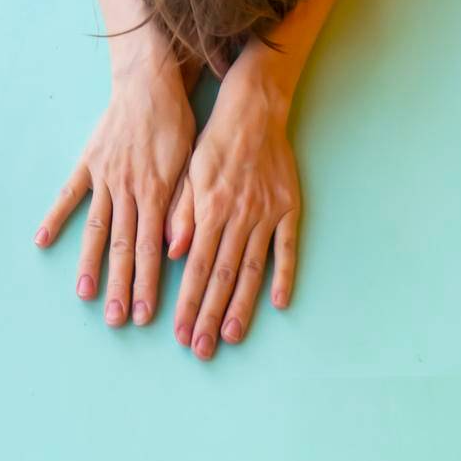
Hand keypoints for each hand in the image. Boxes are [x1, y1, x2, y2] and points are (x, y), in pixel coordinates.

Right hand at [34, 52, 194, 328]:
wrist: (149, 80)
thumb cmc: (176, 121)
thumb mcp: (191, 161)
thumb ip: (182, 206)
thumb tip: (175, 247)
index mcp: (155, 192)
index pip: (152, 249)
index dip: (148, 284)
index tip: (146, 315)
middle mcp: (126, 189)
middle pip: (123, 247)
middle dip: (121, 286)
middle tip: (117, 321)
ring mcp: (104, 176)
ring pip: (97, 228)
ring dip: (91, 263)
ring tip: (85, 294)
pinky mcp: (88, 161)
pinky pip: (70, 193)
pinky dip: (55, 216)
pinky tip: (40, 240)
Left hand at [165, 49, 298, 359]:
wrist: (254, 110)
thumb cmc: (214, 143)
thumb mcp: (188, 172)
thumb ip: (180, 213)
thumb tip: (171, 252)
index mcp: (209, 209)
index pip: (195, 266)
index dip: (188, 302)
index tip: (180, 332)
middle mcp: (238, 216)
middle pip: (221, 275)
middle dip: (210, 315)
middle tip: (201, 349)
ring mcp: (266, 214)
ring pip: (251, 269)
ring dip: (241, 305)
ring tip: (232, 336)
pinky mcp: (289, 208)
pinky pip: (287, 248)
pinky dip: (284, 275)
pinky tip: (279, 302)